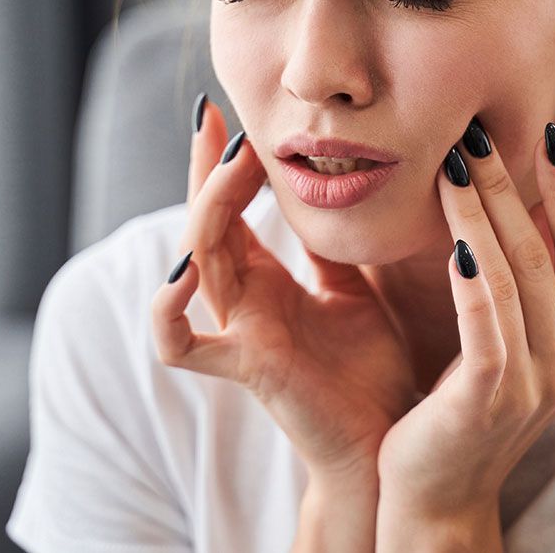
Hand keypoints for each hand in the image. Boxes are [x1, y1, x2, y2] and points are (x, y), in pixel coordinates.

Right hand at [150, 97, 418, 481]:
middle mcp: (243, 301)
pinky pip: (181, 343)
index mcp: (266, 280)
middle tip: (221, 122)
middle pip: (205, 222)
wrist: (385, 440)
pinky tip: (186, 268)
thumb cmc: (368, 368)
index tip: (229, 114)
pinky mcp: (244, 366)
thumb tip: (337, 185)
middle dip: (209, 171)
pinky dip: (169, 309)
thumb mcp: (354, 287)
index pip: (230, 209)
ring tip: (230, 166)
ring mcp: (237, 331)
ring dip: (206, 210)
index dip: (223, 164)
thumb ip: (332, 246)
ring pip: (195, 260)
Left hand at [376, 117, 554, 517]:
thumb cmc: (465, 407)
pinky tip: (453, 239)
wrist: (438, 496)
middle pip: (546, 250)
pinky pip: (486, 324)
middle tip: (479, 132)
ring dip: (482, 214)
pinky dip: (473, 277)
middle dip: (513, 186)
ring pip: (514, 276)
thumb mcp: (509, 343)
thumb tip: (506, 208)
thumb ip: (519, 287)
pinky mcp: (490, 399)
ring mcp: (536, 382)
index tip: (547, 135)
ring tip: (453, 164)